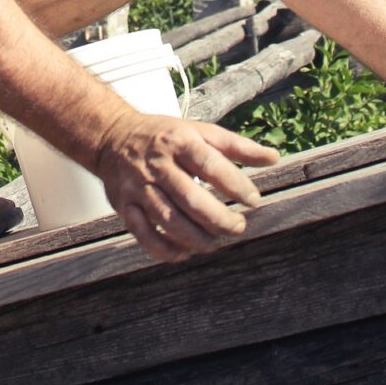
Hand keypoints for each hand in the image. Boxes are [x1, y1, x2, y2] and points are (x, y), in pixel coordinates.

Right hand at [91, 113, 278, 264]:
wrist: (112, 136)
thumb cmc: (164, 136)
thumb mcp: (200, 131)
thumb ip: (237, 146)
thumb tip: (273, 158)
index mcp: (179, 141)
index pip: (210, 165)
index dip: (235, 185)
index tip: (253, 201)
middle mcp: (157, 164)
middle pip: (190, 199)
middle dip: (219, 219)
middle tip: (238, 227)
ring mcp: (138, 187)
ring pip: (168, 220)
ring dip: (196, 237)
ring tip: (215, 242)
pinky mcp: (124, 205)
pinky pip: (143, 234)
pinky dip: (164, 249)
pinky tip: (185, 253)